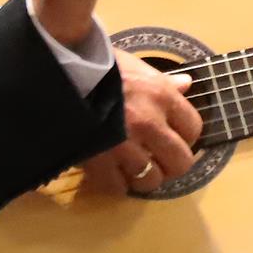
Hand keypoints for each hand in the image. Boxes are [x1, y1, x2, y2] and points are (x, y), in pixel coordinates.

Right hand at [79, 48, 201, 195]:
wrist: (58, 73)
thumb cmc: (98, 65)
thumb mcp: (136, 66)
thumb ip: (164, 81)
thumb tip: (186, 85)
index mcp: (162, 97)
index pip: (193, 129)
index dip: (186, 138)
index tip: (174, 139)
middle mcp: (149, 123)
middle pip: (180, 162)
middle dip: (171, 165)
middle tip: (159, 162)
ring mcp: (125, 145)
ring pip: (150, 180)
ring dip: (144, 178)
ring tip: (134, 170)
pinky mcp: (98, 161)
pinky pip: (117, 187)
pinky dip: (115, 185)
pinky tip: (111, 174)